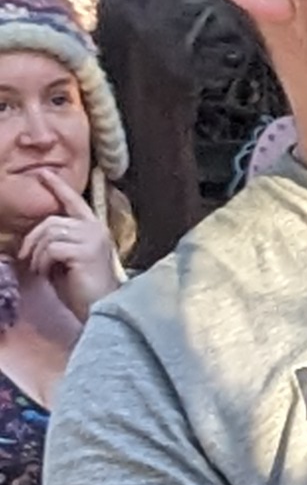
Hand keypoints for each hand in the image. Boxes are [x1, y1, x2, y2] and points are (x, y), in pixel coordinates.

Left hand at [12, 178, 119, 324]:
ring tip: (39, 270)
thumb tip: (34, 237)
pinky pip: (51, 249)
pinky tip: (46, 274)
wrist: (100, 310)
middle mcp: (96, 229)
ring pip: (49, 233)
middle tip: (26, 258)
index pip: (74, 201)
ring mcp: (92, 239)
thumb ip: (57, 242)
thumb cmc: (82, 290)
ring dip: (36, 254)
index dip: (57, 187)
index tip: (43, 174)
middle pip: (52, 221)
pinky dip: (42, 262)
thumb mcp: (67, 260)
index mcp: (94, 229)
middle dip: (32, 239)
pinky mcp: (85, 252)